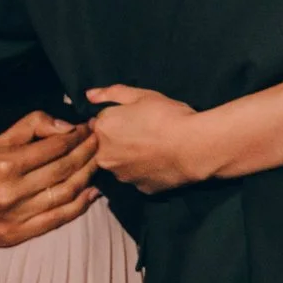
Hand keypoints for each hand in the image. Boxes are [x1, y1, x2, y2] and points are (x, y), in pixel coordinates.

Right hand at [0, 112, 99, 247]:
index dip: (76, 137)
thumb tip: (66, 126)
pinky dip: (78, 206)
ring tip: (98, 162)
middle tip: (100, 142)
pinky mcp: (14, 236)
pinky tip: (91, 192)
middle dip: (87, 153)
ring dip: (87, 177)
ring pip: (63, 195)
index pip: (54, 148)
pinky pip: (55, 220)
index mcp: (5, 164)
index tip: (88, 129)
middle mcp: (10, 192)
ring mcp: (13, 217)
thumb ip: (31, 126)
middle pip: (63, 171)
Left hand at [87, 85, 211, 193]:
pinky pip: (138, 176)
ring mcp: (121, 175)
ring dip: (131, 156)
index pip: (100, 123)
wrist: (193, 146)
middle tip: (145, 131)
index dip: (117, 118)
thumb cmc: (167, 116)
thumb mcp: (141, 95)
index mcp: (102, 129)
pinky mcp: (139, 188)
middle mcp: (104, 156)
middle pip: (107, 146)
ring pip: (121, 163)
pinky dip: (145, 169)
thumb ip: (111, 93)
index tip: (134, 117)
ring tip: (155, 146)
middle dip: (120, 139)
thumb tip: (89, 95)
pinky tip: (161, 160)